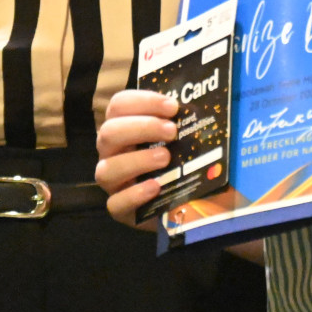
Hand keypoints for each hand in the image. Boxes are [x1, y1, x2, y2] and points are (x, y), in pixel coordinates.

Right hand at [94, 89, 179, 227]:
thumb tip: (205, 106)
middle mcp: (111, 153)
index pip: (119, 105)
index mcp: (122, 128)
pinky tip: (156, 187)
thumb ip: (183, 123)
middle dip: (142, 127)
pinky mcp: (119, 209)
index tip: (172, 106)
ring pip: (107, 169)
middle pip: (109, 133)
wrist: (182, 204)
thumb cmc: (178, 163)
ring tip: (166, 158)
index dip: (143, 101)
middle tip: (172, 131)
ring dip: (137, 160)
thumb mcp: (179, 140)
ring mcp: (112, 182)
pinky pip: (115, 203)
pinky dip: (135, 194)